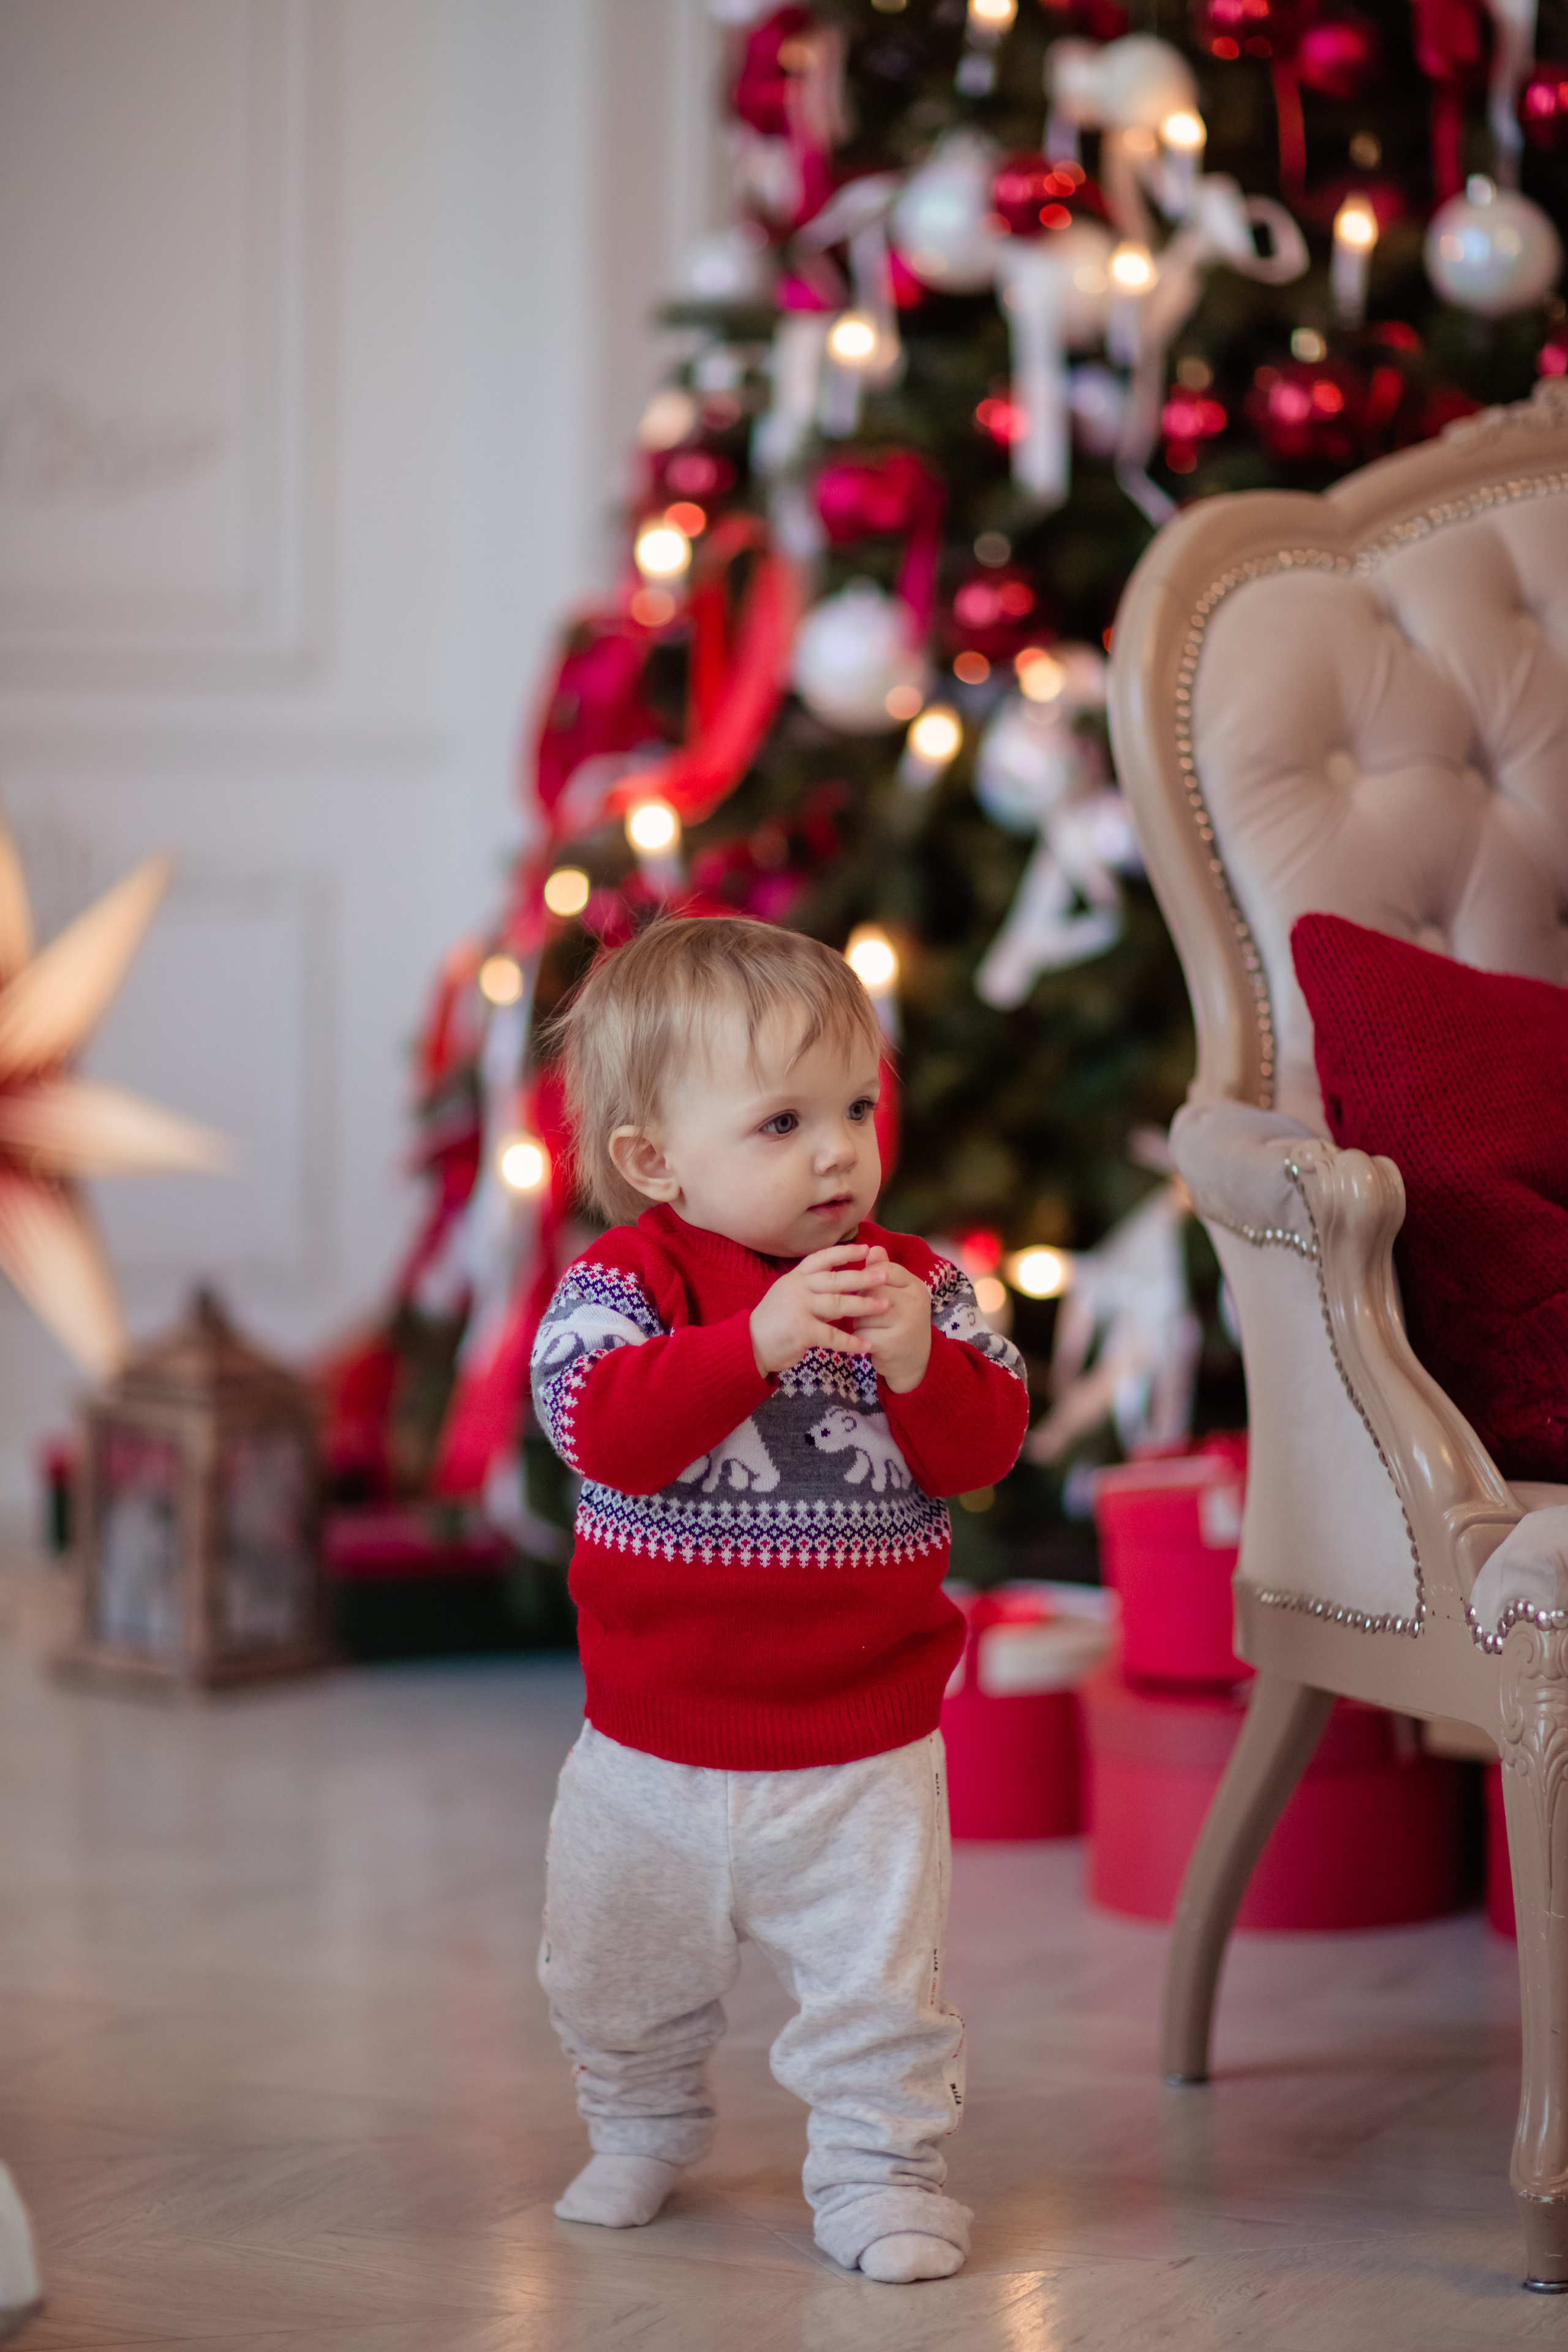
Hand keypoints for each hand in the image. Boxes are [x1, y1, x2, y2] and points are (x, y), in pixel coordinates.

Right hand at [751, 1245, 886, 1378]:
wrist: (749, 1343)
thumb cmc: (774, 1320)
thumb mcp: (788, 1294)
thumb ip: (812, 1286)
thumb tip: (842, 1279)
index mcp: (796, 1278)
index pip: (822, 1258)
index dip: (845, 1252)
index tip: (866, 1248)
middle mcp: (798, 1289)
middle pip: (836, 1279)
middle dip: (863, 1276)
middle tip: (885, 1274)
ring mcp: (799, 1309)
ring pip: (838, 1303)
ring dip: (864, 1305)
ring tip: (885, 1306)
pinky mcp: (802, 1331)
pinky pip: (832, 1335)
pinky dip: (851, 1342)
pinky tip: (867, 1344)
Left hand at [843, 1246, 931, 1393]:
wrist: (915, 1362)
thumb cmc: (900, 1323)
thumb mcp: (898, 1295)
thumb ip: (884, 1272)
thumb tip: (873, 1248)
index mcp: (915, 1286)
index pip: (883, 1270)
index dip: (868, 1279)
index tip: (868, 1290)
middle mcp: (914, 1302)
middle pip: (870, 1290)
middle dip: (861, 1301)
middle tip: (867, 1312)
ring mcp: (905, 1322)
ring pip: (862, 1312)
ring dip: (858, 1321)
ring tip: (872, 1328)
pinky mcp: (892, 1343)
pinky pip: (860, 1332)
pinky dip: (859, 1338)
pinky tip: (870, 1342)